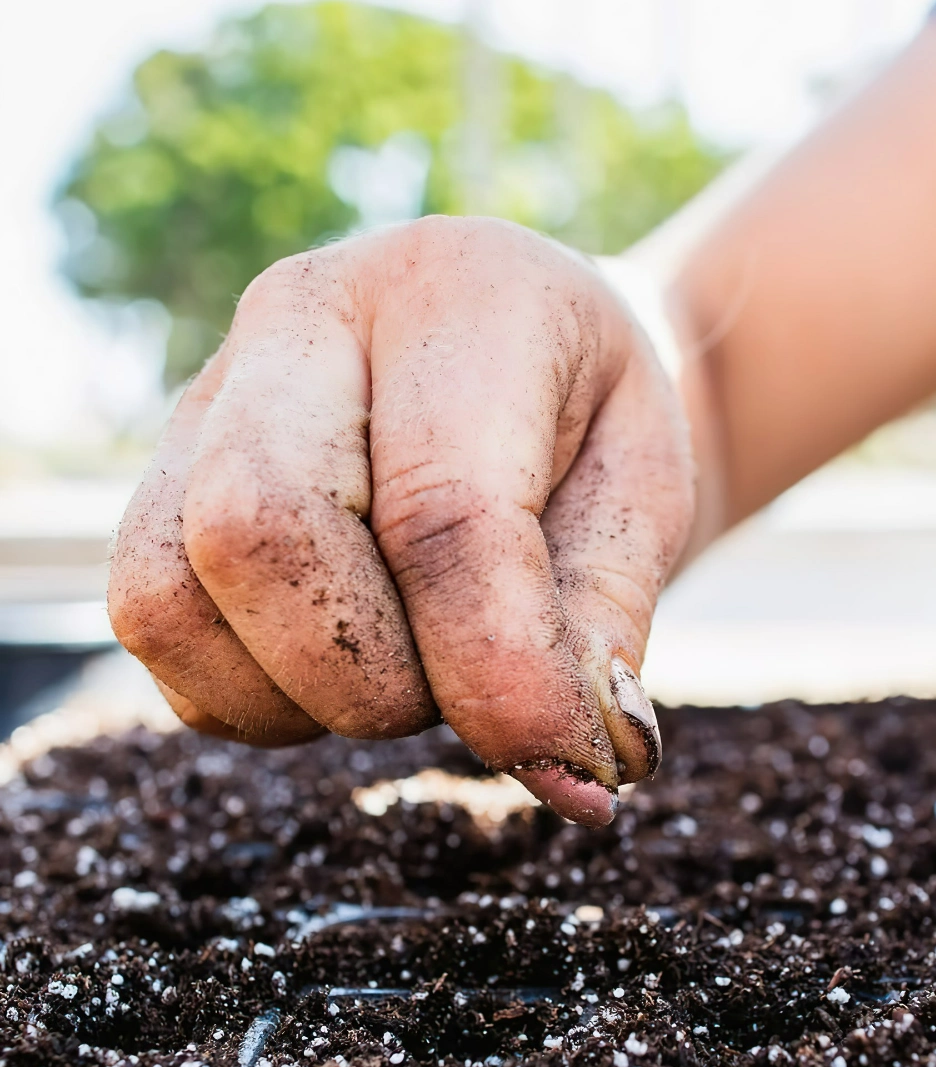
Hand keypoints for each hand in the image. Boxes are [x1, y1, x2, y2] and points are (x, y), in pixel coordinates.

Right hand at [108, 217, 694, 824]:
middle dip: (371, 676)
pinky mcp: (162, 479)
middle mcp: (301, 318)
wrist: (531, 356)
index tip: (568, 763)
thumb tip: (570, 772)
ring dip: (300, 696)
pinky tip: (344, 663)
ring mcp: (208, 395)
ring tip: (407, 671)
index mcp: (454, 294)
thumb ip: (603, 621)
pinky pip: (159, 634)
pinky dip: (252, 698)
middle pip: (255, 529)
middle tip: (466, 690)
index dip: (497, 666)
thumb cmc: (594, 426)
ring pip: (167, 592)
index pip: (442, 508)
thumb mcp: (647, 496)